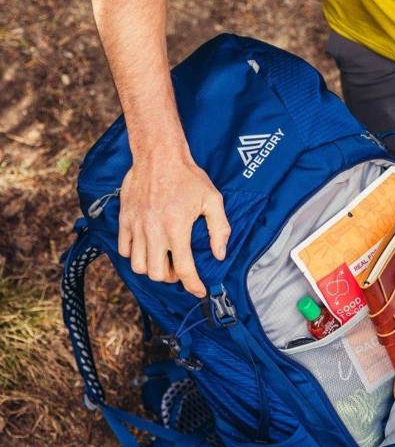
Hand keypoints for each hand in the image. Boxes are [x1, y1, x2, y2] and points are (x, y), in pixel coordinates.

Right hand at [118, 144, 230, 296]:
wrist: (158, 155)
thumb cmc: (188, 177)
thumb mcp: (213, 200)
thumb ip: (219, 229)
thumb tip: (220, 254)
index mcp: (177, 228)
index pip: (184, 269)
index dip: (193, 285)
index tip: (199, 291)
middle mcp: (154, 231)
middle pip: (157, 273)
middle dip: (171, 278)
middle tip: (179, 268)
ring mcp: (136, 226)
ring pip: (138, 266)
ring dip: (152, 269)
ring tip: (163, 259)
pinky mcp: (124, 219)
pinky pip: (123, 250)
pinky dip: (134, 255)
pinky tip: (147, 247)